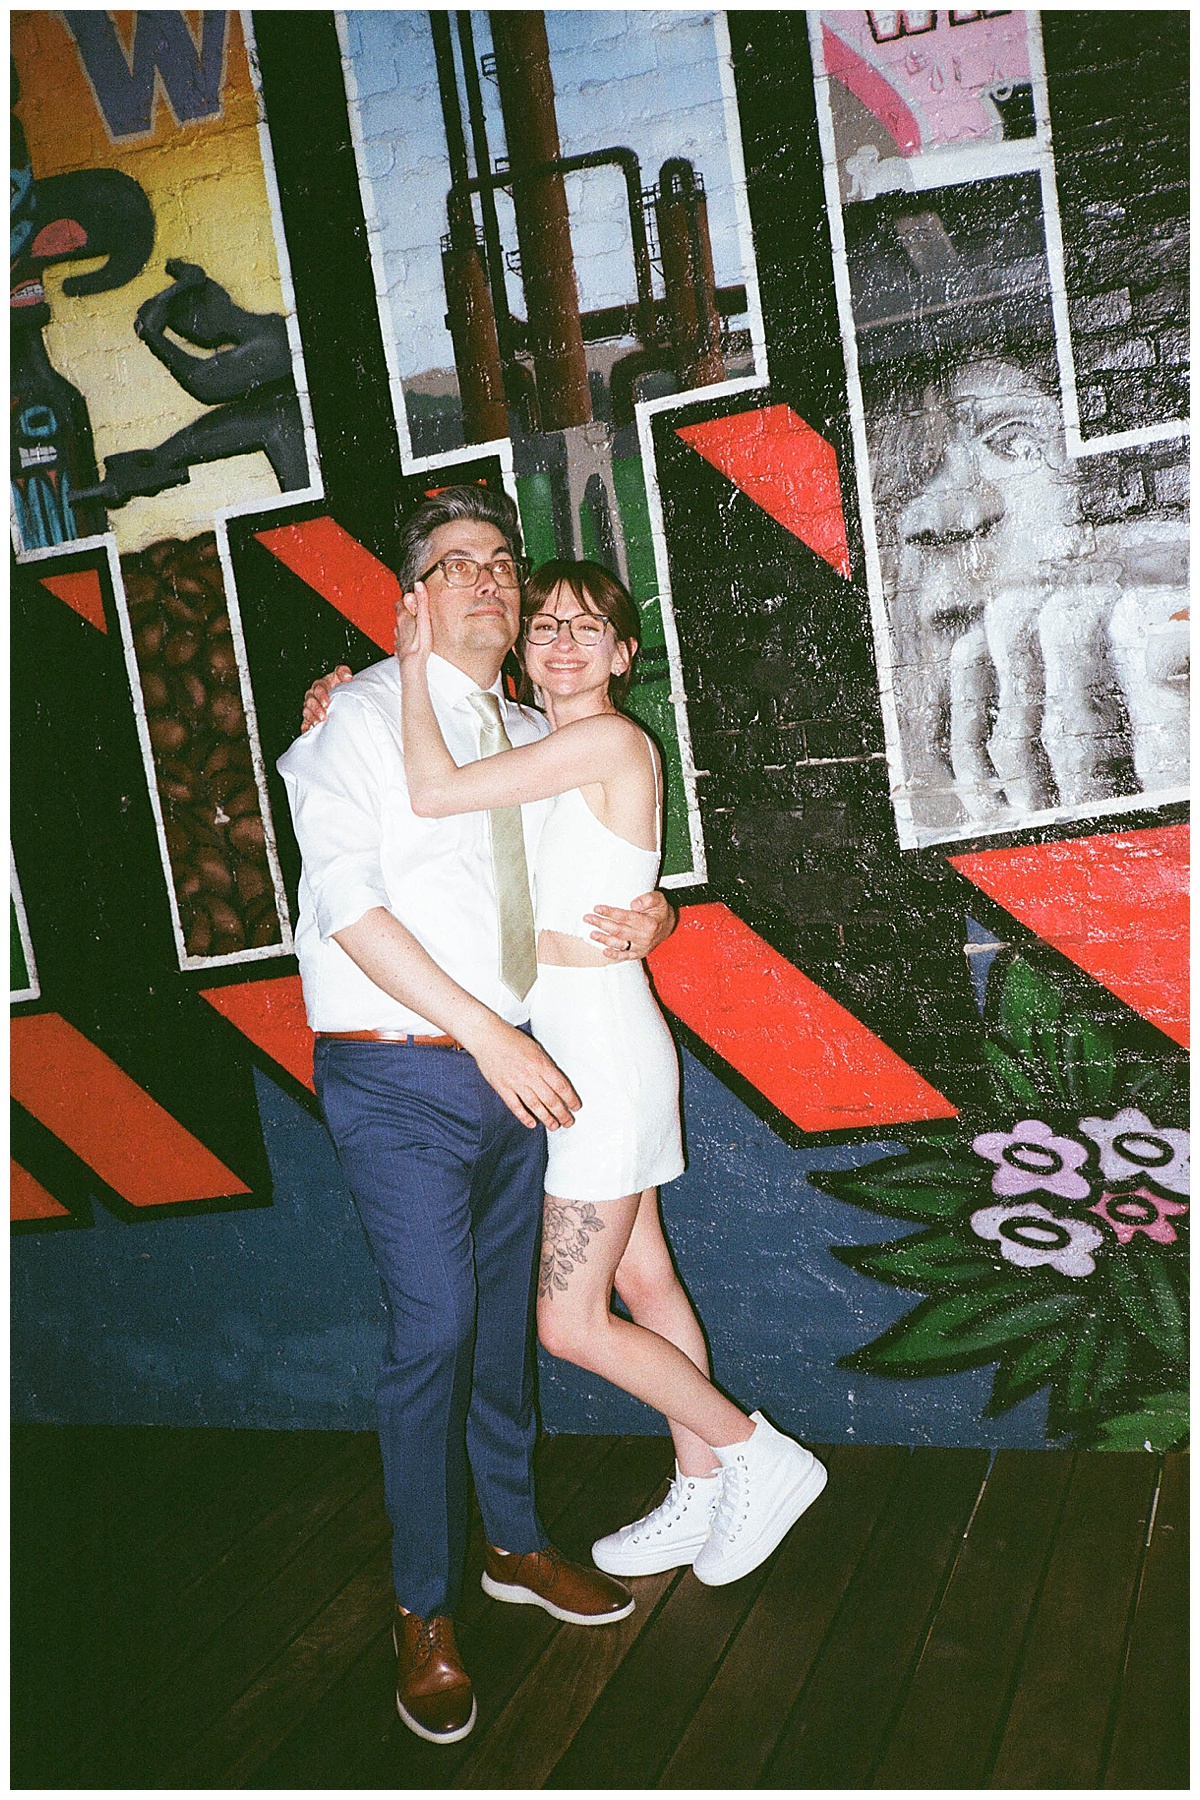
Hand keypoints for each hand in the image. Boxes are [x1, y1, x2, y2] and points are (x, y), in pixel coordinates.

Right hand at [300, 666, 351, 732]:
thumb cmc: (340, 687)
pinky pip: (304, 722)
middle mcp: (313, 695)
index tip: (327, 703)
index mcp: (320, 685)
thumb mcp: (341, 677)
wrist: (340, 698)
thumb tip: (347, 676)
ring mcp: (310, 707)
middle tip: (323, 715)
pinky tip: (309, 730)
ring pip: (306, 711)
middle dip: (316, 709)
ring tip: (318, 723)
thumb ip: (343, 672)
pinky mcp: (309, 717)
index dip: (321, 695)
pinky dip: (306, 727)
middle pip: (310, 701)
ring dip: (312, 718)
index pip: (318, 688)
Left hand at [394, 584, 432, 665]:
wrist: (412, 664)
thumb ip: (422, 602)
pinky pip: (400, 640)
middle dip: (406, 612)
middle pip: (399, 614)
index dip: (407, 600)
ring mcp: (397, 637)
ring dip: (405, 625)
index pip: (400, 602)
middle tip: (415, 612)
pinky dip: (405, 638)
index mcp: (403, 617)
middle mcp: (398, 626)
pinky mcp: (399, 648)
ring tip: (415, 626)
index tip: (413, 599)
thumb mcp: (424, 619)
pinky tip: (411, 641)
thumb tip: (418, 584)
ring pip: (399, 627)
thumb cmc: (419, 643)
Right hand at [464, 1015, 580, 1129]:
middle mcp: (530, 1075)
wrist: (488, 1037)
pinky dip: (524, 1117)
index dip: (570, 1099)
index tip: (575, 1106)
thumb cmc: (510, 1040)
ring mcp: (515, 1083)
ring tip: (554, 1125)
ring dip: (547, 1118)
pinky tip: (532, 1123)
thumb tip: (557, 1082)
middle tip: (568, 1121)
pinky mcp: (503, 1088)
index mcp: (540, 1063)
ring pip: (535, 1106)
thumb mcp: (536, 1048)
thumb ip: (546, 1065)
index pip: (561, 1086)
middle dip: (562, 1113)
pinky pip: (516, 1107)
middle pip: (551, 1099)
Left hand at [584, 889, 675, 960]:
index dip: (610, 913)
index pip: (626, 917)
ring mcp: (641, 947)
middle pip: (619, 931)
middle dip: (601, 924)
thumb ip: (648, 899)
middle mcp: (645, 938)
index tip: (597, 908)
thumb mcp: (659, 899)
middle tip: (588, 918)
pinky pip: (625, 956)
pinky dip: (614, 955)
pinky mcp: (638, 953)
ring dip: (604, 939)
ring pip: (619, 944)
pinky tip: (604, 951)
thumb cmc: (660, 910)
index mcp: (649, 924)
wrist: (668, 926)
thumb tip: (634, 904)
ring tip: (592, 933)